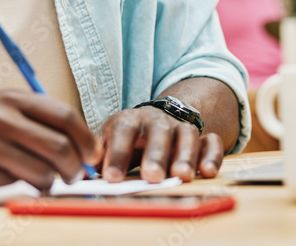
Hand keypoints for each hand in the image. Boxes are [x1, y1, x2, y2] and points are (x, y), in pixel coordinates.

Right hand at [0, 90, 99, 196]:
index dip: (85, 138)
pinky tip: (24, 184)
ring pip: (44, 169)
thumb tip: (82, 146)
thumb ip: (37, 121)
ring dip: (54, 182)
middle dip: (76, 166)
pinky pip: (20, 184)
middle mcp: (2, 115)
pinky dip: (31, 188)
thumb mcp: (2, 111)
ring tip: (48, 182)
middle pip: (60, 144)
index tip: (91, 154)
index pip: (65, 115)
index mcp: (13, 98)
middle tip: (76, 175)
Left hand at [100, 107, 224, 182]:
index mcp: (130, 120)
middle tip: (151, 175)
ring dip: (185, 156)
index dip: (117, 153)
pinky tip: (207, 172)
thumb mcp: (111, 139)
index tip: (112, 177)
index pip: (122, 131)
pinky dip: (212, 155)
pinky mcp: (201, 136)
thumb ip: (99, 154)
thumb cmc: (129, 137)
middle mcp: (157, 121)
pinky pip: (211, 142)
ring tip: (181, 176)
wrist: (156, 118)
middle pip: (158, 132)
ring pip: (187, 135)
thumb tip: (83, 170)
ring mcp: (181, 127)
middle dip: (155, 154)